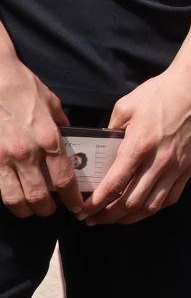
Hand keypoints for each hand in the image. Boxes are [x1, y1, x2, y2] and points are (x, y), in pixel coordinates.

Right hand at [0, 59, 79, 217]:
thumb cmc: (22, 87)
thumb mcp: (52, 103)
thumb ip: (62, 125)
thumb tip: (71, 137)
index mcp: (49, 139)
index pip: (65, 179)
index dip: (73, 198)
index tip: (77, 206)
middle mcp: (27, 152)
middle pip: (40, 196)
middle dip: (48, 209)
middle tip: (53, 210)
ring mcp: (4, 157)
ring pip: (15, 198)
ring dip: (26, 209)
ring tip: (32, 209)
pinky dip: (6, 197)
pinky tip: (13, 196)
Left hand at [80, 67, 190, 223]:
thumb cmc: (160, 94)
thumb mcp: (125, 107)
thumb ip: (110, 130)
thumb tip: (101, 149)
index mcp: (140, 145)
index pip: (115, 184)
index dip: (96, 203)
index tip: (83, 210)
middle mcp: (159, 161)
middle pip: (130, 202)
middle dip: (107, 215)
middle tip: (92, 219)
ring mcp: (177, 167)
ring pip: (151, 205)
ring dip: (128, 217)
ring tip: (113, 219)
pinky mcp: (189, 168)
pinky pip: (170, 198)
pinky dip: (153, 209)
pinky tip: (141, 209)